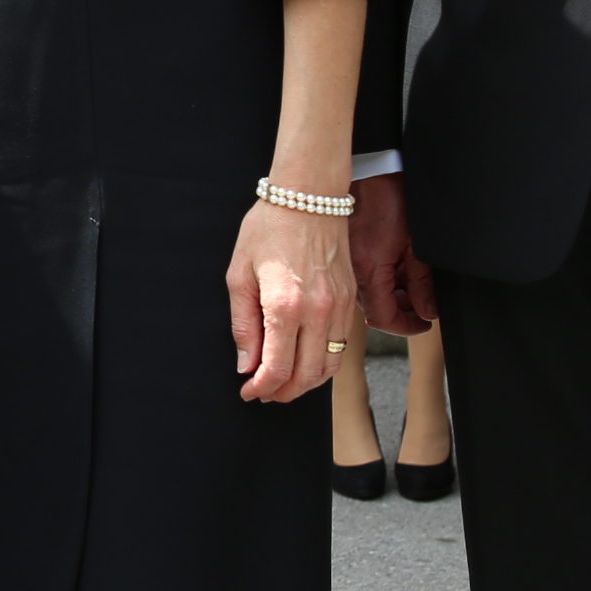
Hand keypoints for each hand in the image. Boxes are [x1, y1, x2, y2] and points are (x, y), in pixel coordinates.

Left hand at [227, 200, 350, 403]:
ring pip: (329, 366)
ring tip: (284, 382)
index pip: (277, 368)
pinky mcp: (351, 302)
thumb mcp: (240, 274)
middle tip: (264, 393)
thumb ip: (243, 324)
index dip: (261, 388)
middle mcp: (318, 312)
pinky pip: (341, 347)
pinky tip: (305, 360)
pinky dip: (324, 363)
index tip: (249, 392)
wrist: (309, 196)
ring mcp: (339, 308)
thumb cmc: (270, 227)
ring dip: (306, 383)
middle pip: (306, 376)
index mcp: (285, 305)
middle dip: (283, 393)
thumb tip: (246, 364)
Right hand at [349, 171, 439, 335]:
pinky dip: (382, 279)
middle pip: (375, 308)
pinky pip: (364, 277)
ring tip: (412, 281)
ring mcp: (346, 261)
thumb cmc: (392, 196)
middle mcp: (350, 270)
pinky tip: (397, 267)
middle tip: (423, 303)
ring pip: (370, 294)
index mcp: (368, 270)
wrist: (372, 167)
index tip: (424, 322)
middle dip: (401, 310)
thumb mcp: (418, 244)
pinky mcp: (347, 251)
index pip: (383, 318)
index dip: (407, 326)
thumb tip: (428, 310)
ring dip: (392, 295)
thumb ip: (423, 283)